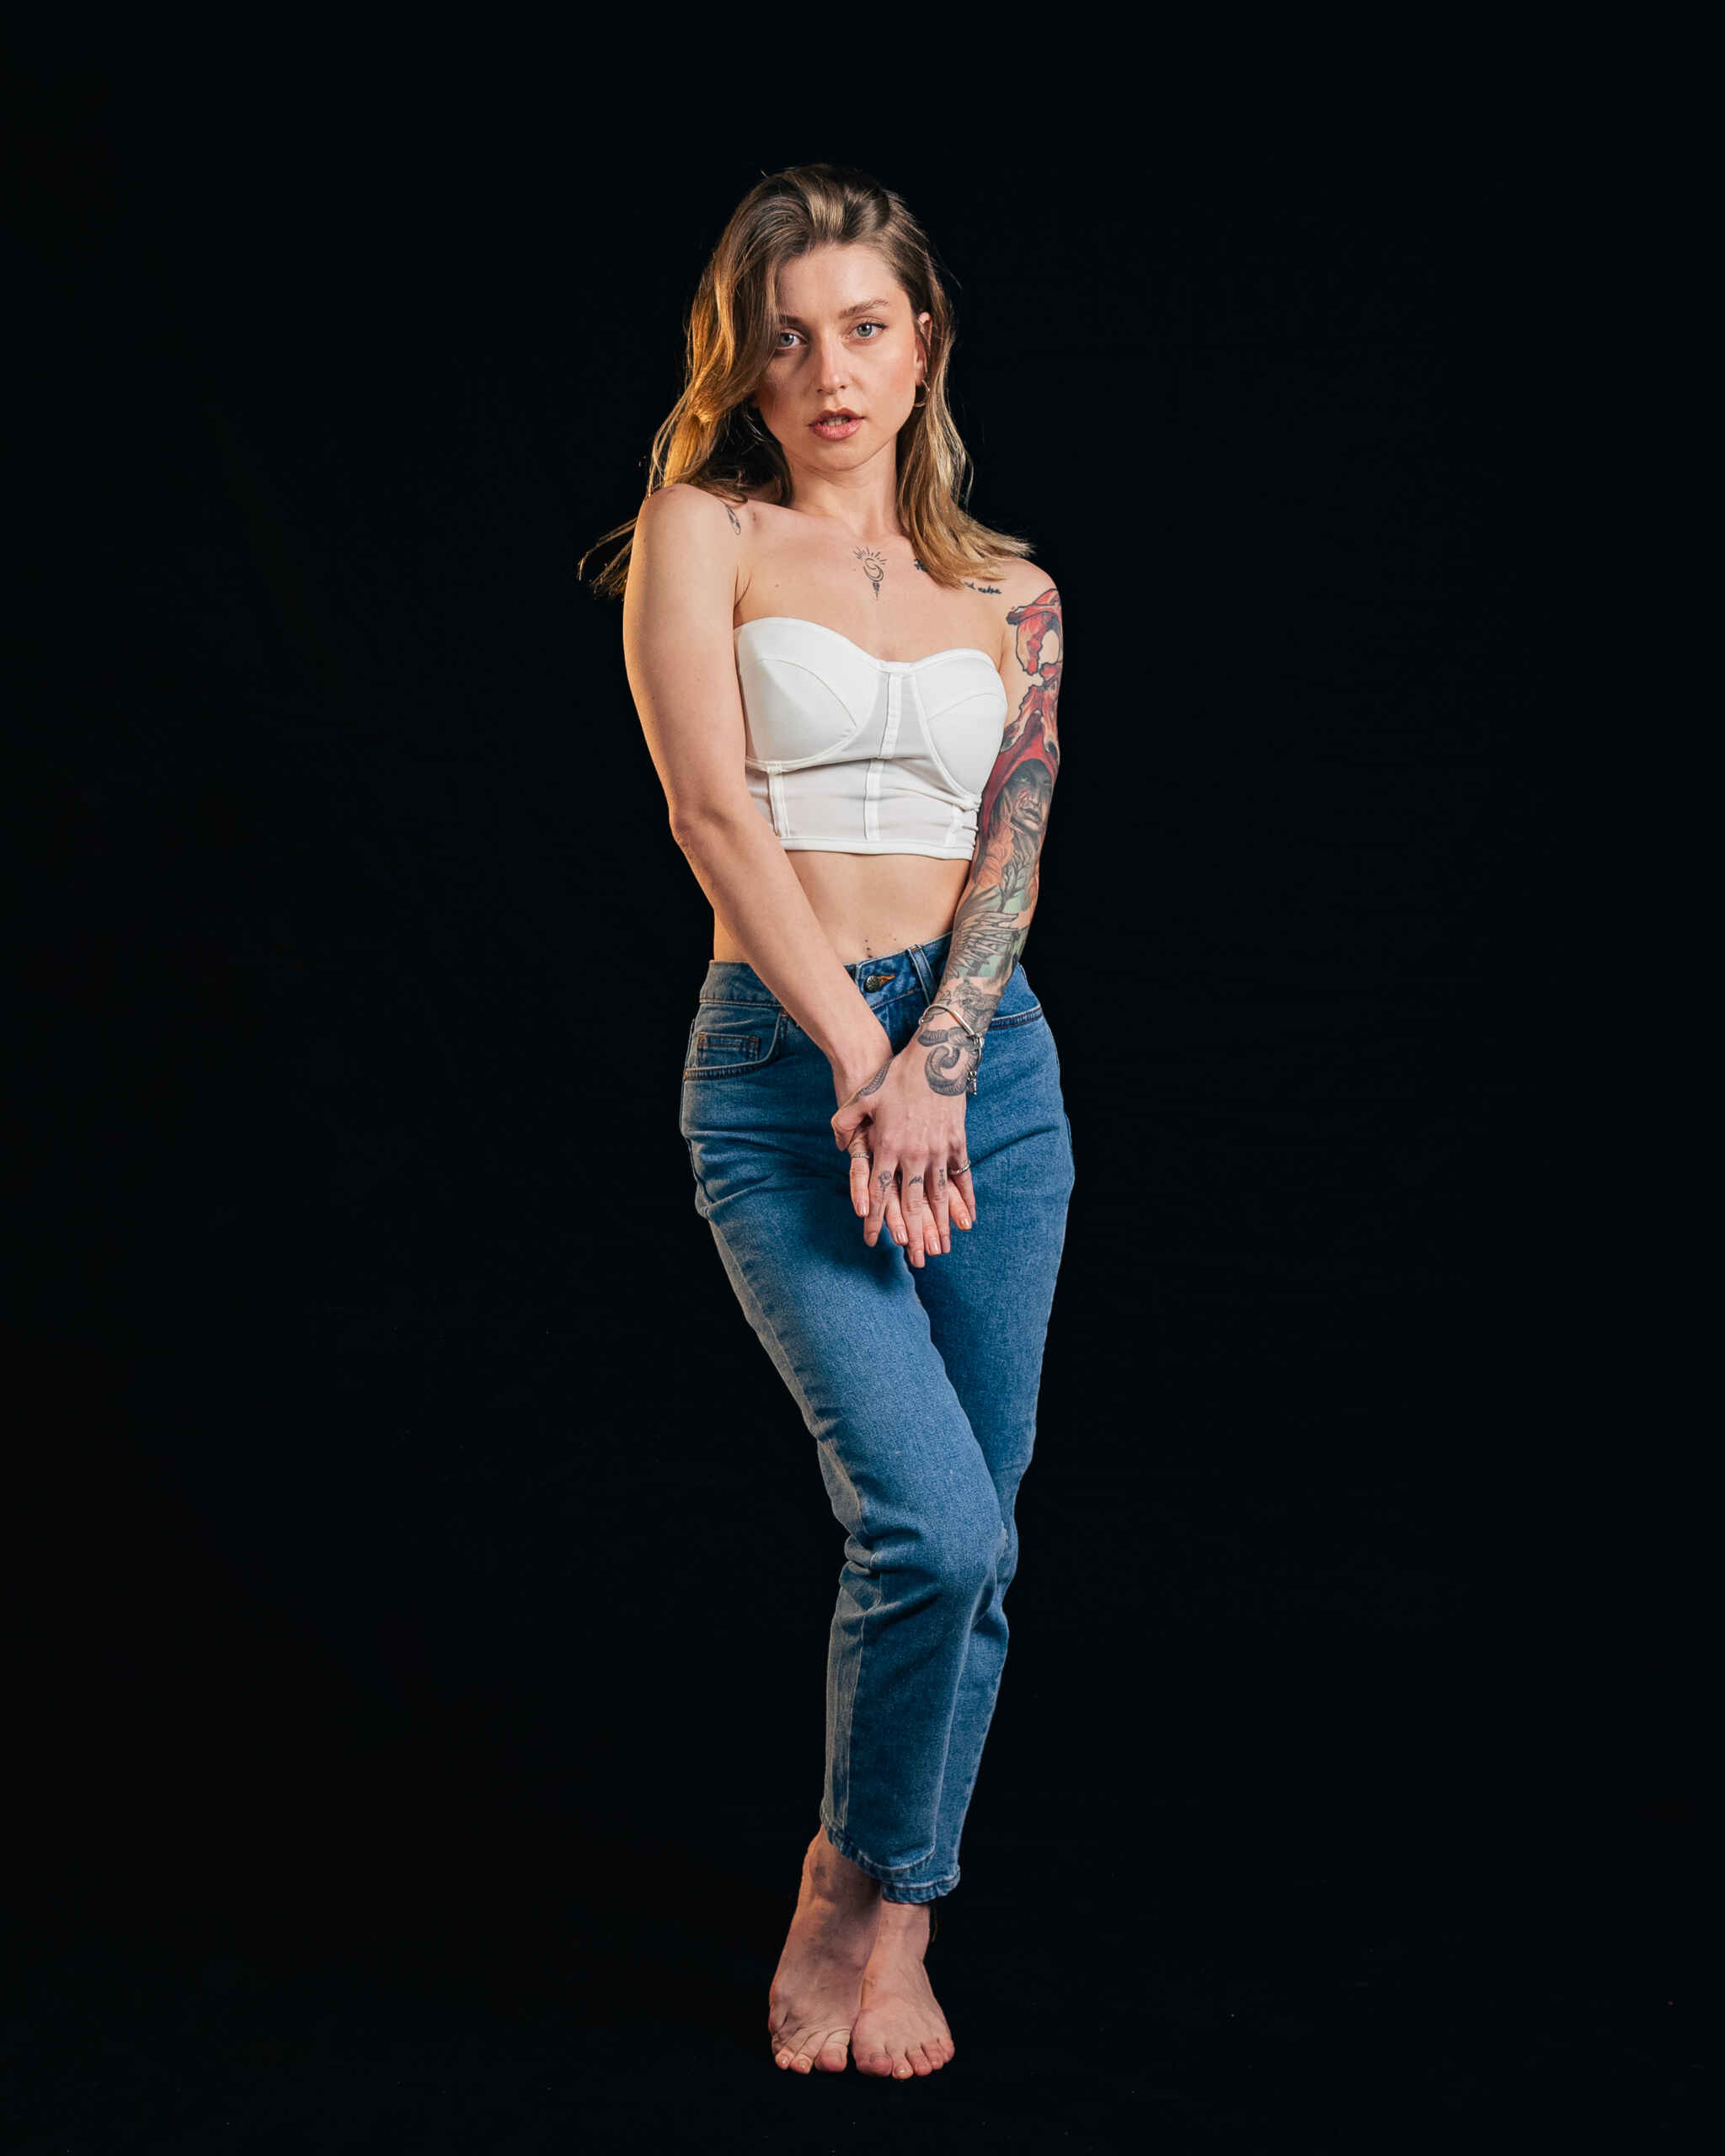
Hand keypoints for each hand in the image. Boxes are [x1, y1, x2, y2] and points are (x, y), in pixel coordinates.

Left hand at [830, 1033, 976, 1265]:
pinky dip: (964, 1200)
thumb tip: (838, 1144)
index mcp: (886, 1145)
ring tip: (943, 1249)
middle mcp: (912, 1153)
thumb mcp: (861, 1097)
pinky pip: (961, 1177)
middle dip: (913, 1234)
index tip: (871, 1240)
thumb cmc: (895, 1076)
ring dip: (941, 1225)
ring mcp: (937, 1150)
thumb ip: (845, 1122)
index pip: (877, 1191)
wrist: (935, 1056)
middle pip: (911, 1203)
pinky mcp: (956, 1142)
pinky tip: (967, 1219)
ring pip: (938, 1196)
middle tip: (915, 1261)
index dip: (873, 1218)